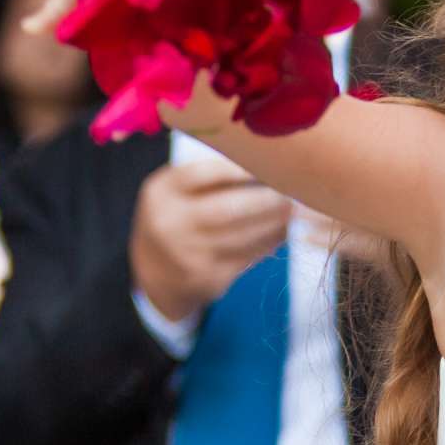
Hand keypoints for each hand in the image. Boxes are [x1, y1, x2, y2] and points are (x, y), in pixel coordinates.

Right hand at [130, 153, 292, 324]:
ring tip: (290, 211)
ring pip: (244, 238)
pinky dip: (269, 244)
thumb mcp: (175, 191)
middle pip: (227, 210)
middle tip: (288, 193)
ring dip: (274, 224)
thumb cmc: (176, 217)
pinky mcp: (208, 279)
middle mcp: (170, 225)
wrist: (153, 274)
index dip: (239, 170)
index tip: (266, 166)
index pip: (202, 175)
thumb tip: (266, 165)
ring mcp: (189, 256)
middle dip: (266, 201)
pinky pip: (247, 258)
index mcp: (161, 193)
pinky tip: (280, 233)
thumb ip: (209, 177)